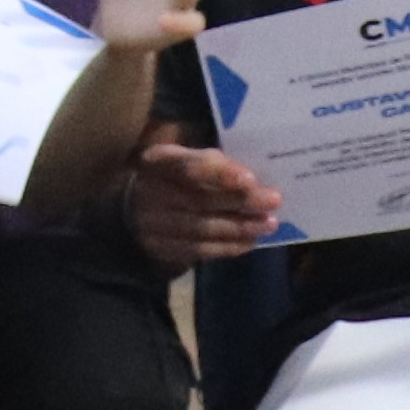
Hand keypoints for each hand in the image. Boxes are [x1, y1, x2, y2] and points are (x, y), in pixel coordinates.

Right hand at [128, 134, 278, 269]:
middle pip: (199, 200)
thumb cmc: (173, 177)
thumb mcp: (185, 159)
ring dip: (240, 227)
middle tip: (274, 200)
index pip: (188, 167)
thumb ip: (213, 165)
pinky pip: (200, 251)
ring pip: (203, 228)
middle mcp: (152, 192)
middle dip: (240, 201)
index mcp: (159, 162)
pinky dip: (228, 247)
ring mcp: (154, 224)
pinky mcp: (163, 248)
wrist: (135, 208)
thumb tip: (253, 180)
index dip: (218, 173)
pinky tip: (250, 241)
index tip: (250, 178)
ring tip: (269, 224)